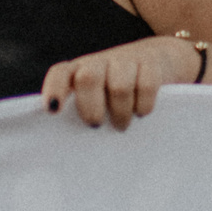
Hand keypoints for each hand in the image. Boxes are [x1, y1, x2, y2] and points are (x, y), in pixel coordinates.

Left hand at [41, 35, 199, 129]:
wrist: (158, 60)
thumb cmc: (116, 92)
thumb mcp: (96, 98)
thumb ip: (82, 112)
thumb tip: (69, 150)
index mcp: (78, 72)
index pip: (60, 73)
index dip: (54, 89)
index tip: (53, 110)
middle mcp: (99, 62)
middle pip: (88, 78)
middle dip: (91, 107)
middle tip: (96, 124)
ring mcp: (125, 60)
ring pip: (119, 86)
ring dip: (121, 112)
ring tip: (122, 125)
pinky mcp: (151, 62)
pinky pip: (147, 85)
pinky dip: (144, 104)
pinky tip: (142, 112)